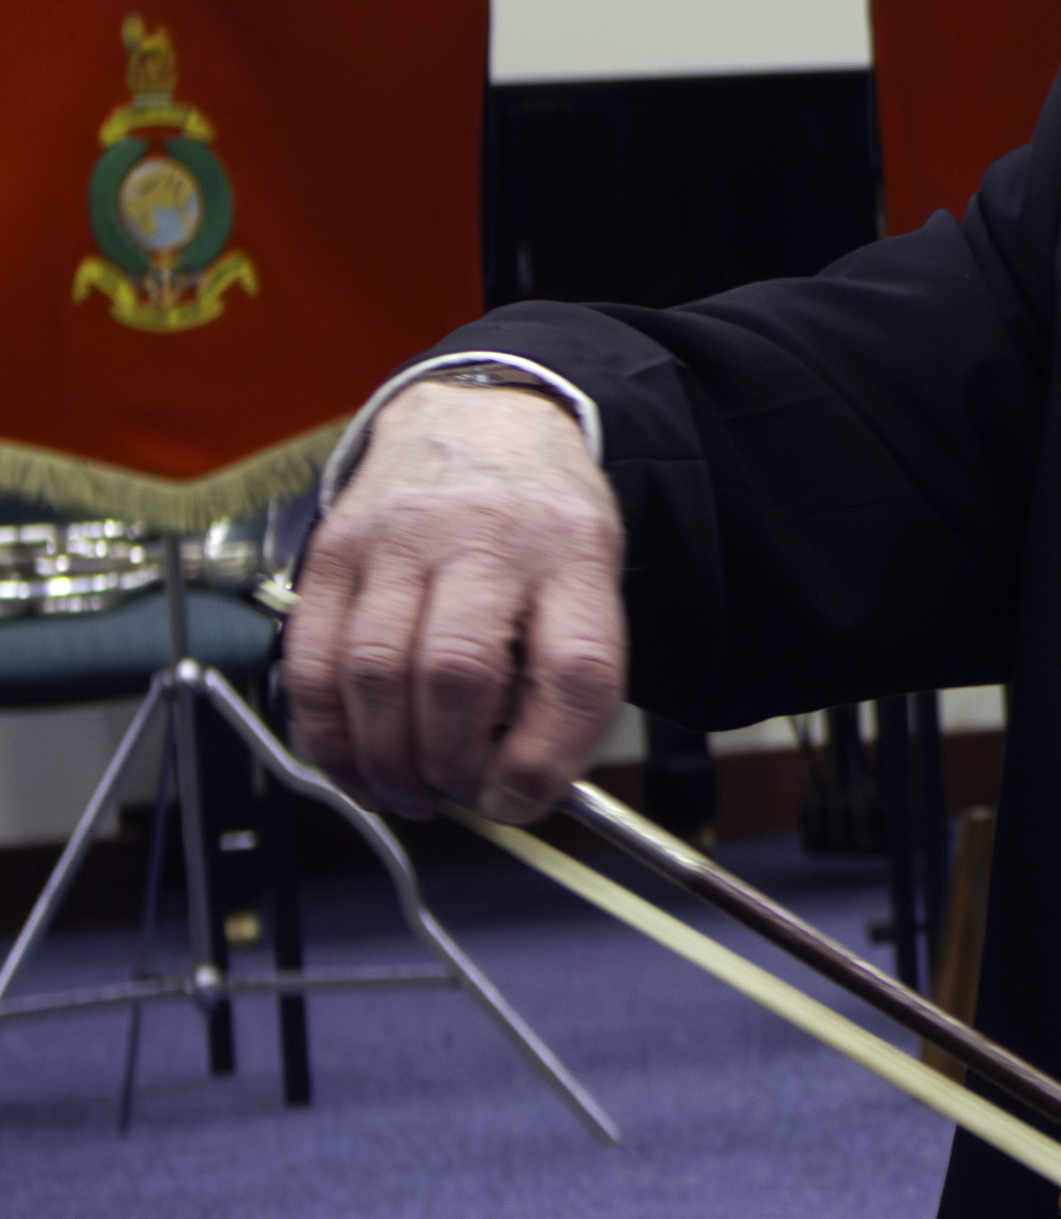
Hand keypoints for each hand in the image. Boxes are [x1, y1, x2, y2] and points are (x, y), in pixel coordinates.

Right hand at [283, 383, 627, 819]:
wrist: (478, 419)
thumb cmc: (540, 523)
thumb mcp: (590, 580)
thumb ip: (565, 678)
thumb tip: (517, 787)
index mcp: (572, 553)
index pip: (574, 670)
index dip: (546, 757)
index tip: (523, 798)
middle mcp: (484, 537)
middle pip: (457, 673)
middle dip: (452, 763)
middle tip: (459, 793)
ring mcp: (397, 538)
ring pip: (374, 671)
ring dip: (387, 759)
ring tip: (409, 791)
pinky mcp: (332, 550)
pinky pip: (312, 660)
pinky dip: (327, 733)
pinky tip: (354, 763)